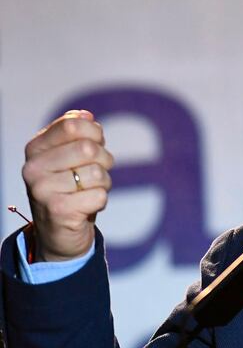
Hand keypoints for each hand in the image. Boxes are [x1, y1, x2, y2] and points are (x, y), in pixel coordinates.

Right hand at [22, 110, 113, 261]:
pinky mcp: (58, 211)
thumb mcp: (68, 155)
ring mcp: (42, 191)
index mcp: (35, 148)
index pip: (72, 124)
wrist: (59, 231)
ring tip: (88, 190)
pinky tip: (87, 205)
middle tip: (95, 172)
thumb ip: (76, 132)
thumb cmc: (69, 186)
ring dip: (103, 182)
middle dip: (103, 159)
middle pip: (88, 148)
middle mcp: (33, 168)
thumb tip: (86, 115)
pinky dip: (101, 200)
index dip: (94, 133)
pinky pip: (99, 196)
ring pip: (97, 173)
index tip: (95, 144)